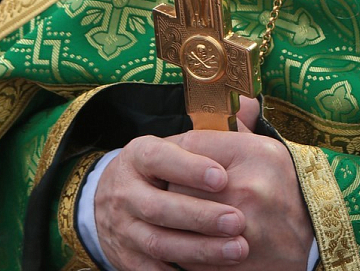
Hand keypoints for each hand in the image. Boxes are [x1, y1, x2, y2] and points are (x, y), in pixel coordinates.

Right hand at [94, 133, 246, 270]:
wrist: (109, 202)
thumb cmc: (158, 169)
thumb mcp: (173, 143)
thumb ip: (210, 130)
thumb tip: (250, 105)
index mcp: (138, 155)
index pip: (160, 158)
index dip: (190, 168)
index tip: (223, 176)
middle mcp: (125, 191)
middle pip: (159, 206)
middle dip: (200, 216)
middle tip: (238, 220)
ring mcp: (123, 227)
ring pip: (158, 242)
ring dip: (199, 249)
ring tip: (236, 250)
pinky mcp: (126, 258)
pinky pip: (152, 270)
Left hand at [170, 116, 312, 270]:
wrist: (315, 244)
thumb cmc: (286, 189)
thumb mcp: (269, 149)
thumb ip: (241, 124)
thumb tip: (235, 95)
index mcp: (256, 154)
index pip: (192, 143)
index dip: (173, 151)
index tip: (167, 158)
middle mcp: (248, 189)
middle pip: (179, 183)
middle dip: (171, 186)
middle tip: (168, 187)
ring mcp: (241, 230)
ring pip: (181, 220)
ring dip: (175, 219)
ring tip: (176, 215)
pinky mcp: (233, 262)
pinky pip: (190, 253)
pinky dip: (184, 249)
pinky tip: (188, 239)